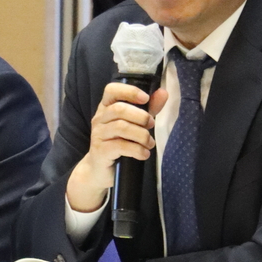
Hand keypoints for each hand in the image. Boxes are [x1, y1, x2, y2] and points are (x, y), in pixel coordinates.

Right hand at [67, 83, 167, 211]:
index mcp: (106, 107)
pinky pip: (120, 146)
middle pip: (119, 109)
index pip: (111, 90)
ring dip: (142, 135)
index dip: (130, 91)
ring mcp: (98, 134)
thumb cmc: (120, 142)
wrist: (100, 170)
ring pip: (121, 127)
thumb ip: (149, 108)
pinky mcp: (100, 151)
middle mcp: (99, 118)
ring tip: (150, 143)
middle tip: (151, 124)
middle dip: (140, 116)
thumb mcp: (135, 123)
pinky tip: (144, 154)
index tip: (146, 98)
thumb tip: (164, 93)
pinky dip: (137, 150)